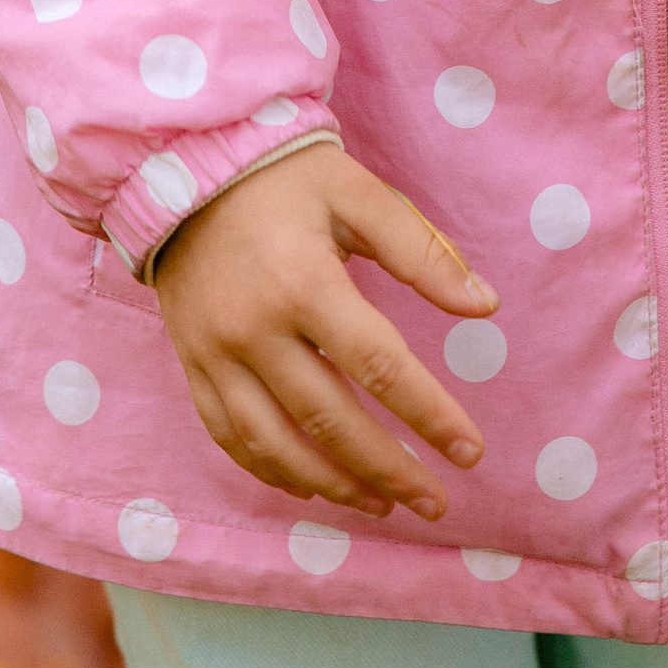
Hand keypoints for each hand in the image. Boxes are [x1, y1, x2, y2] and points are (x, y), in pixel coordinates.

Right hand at [151, 142, 497, 521]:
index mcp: (304, 283)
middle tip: (437, 503)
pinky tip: (315, 485)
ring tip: (384, 504)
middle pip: (330, 420)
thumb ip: (421, 251)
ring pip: (277, 445)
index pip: (379, 366)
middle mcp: (255, 331)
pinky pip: (231, 438)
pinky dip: (274, 471)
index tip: (470, 450)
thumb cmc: (284, 176)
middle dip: (390, 469)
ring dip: (335, 484)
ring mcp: (216, 355)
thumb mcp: (358, 193)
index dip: (428, 414)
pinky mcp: (192, 366)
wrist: (183, 163)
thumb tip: (484, 306)